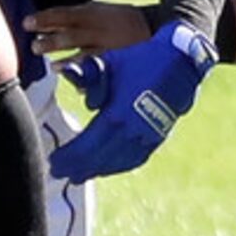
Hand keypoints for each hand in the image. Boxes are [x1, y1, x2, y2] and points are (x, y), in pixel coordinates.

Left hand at [25, 0, 149, 66]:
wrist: (155, 25)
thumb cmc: (120, 19)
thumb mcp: (98, 11)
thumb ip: (75, 18)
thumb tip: (48, 24)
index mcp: (91, 12)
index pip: (64, 14)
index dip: (45, 18)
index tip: (27, 23)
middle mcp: (98, 27)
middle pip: (71, 32)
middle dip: (52, 39)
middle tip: (34, 46)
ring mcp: (108, 43)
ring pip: (84, 50)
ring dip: (66, 58)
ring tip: (52, 65)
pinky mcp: (116, 57)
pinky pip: (99, 65)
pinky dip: (86, 72)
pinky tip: (76, 77)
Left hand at [48, 22, 215, 184]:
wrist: (180, 60)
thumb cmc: (139, 59)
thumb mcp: (109, 64)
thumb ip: (86, 77)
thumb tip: (65, 74)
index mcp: (117, 114)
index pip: (87, 145)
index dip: (70, 157)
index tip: (54, 162)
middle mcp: (133, 130)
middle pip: (99, 158)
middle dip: (77, 168)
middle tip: (58, 173)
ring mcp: (148, 135)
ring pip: (118, 162)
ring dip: (97, 170)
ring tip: (78, 175)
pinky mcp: (159, 136)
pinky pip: (136, 158)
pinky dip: (119, 166)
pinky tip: (107, 169)